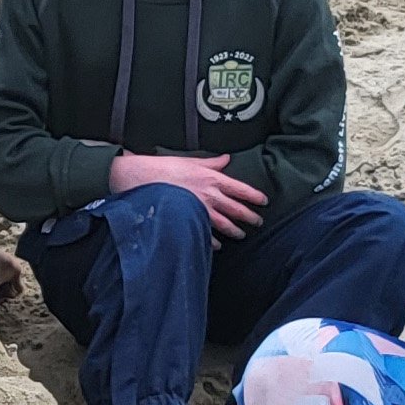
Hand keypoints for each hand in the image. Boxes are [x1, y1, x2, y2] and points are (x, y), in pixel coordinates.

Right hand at [110, 152, 268, 239]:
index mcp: (212, 178)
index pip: (241, 189)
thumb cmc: (164, 168)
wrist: (141, 179)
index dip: (255, 196)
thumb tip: (226, 159)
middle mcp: (210, 195)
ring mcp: (200, 210)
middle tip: (258, 222)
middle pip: (237, 209)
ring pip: (225, 224)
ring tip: (241, 234)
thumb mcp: (190, 161)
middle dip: (250, 216)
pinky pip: (206, 234)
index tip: (264, 202)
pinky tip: (218, 245)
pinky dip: (213, 241)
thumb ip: (211, 163)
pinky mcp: (188, 220)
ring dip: (235, 230)